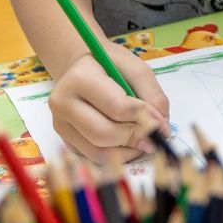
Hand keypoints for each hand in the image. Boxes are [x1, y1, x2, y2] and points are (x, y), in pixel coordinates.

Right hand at [48, 45, 169, 161]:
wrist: (82, 68)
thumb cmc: (110, 65)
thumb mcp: (136, 68)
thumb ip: (153, 95)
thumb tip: (161, 128)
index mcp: (80, 78)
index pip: (117, 108)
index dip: (144, 118)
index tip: (162, 123)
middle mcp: (63, 103)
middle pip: (103, 133)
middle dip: (135, 137)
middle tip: (154, 136)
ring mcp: (60, 123)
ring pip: (98, 151)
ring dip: (128, 151)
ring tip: (144, 140)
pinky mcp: (65, 138)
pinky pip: (93, 156)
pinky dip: (117, 155)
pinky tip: (129, 143)